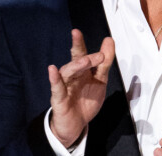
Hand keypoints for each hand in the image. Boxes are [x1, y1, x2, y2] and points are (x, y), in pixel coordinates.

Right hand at [48, 29, 114, 147]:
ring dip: (76, 66)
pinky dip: (54, 79)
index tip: (88, 35)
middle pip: (75, 60)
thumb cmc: (86, 99)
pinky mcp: (59, 100)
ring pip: (67, 72)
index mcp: (82, 70)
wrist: (77, 125)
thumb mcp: (100, 80)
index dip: (81, 43)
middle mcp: (72, 75)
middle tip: (91, 47)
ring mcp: (64, 86)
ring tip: (84, 60)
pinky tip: (52, 70)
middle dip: (78, 49)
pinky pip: (56, 88)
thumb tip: (109, 40)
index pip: (82, 53)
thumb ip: (104, 62)